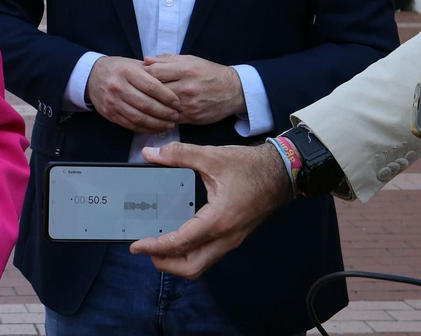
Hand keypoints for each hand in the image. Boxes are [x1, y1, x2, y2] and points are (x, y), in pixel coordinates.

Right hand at [86, 56, 181, 132]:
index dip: (167, 96)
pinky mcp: (110, 114)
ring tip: (169, 124)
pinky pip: (131, 125)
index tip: (177, 102)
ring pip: (139, 117)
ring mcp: (112, 102)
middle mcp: (118, 86)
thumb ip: (151, 71)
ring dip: (157, 124)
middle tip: (176, 115)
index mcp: (127, 71)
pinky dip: (146, 128)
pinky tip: (156, 128)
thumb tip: (173, 82)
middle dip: (165, 112)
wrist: (91, 76)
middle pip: (146, 104)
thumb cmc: (118, 69)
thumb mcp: (133, 63)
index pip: (151, 86)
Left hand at [129, 141, 291, 277]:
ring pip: (202, 263)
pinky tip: (180, 238)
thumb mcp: (211, 157)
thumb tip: (150, 153)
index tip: (137, 246)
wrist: (283, 173)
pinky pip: (210, 254)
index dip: (156, 247)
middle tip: (146, 250)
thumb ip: (178, 154)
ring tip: (159, 247)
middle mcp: (226, 237)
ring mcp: (232, 239)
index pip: (181, 243)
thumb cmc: (250, 167)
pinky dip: (191, 253)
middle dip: (166, 264)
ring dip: (178, 261)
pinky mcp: (234, 236)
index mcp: (218, 220)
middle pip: (192, 267)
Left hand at [143, 55, 244, 125]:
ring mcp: (189, 104)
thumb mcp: (190, 60)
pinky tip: (155, 112)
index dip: (143, 74)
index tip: (138, 75)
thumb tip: (145, 60)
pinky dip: (161, 116)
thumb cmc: (209, 73)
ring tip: (142, 101)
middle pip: (156, 90)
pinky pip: (170, 118)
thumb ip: (166, 60)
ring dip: (151, 105)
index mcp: (185, 70)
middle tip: (136, 90)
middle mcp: (187, 87)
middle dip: (143, 90)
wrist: (233, 91)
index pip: (155, 72)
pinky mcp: (192, 117)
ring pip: (161, 106)